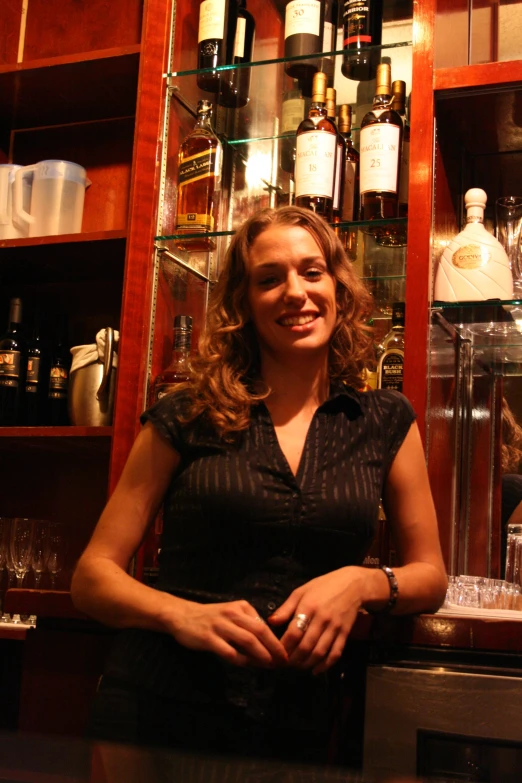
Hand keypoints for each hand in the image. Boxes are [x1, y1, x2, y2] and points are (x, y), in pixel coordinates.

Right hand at [169, 598, 287, 668]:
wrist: (182, 616)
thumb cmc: (210, 616)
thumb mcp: (232, 613)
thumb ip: (248, 623)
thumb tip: (268, 642)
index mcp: (241, 607)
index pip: (263, 625)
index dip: (276, 641)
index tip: (284, 655)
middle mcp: (232, 614)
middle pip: (259, 632)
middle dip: (274, 648)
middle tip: (282, 662)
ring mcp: (220, 626)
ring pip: (247, 641)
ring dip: (261, 655)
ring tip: (269, 665)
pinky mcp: (209, 638)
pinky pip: (229, 651)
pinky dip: (241, 660)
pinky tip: (247, 666)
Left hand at [267, 567, 363, 674]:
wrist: (352, 584)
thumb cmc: (323, 586)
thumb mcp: (301, 591)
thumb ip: (286, 608)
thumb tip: (271, 622)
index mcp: (309, 606)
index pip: (294, 633)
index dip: (283, 647)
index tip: (275, 654)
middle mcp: (322, 619)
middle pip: (306, 646)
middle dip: (293, 659)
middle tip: (283, 665)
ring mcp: (335, 627)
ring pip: (320, 652)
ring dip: (306, 664)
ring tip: (296, 667)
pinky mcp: (345, 633)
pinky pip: (335, 653)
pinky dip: (325, 665)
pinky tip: (316, 670)